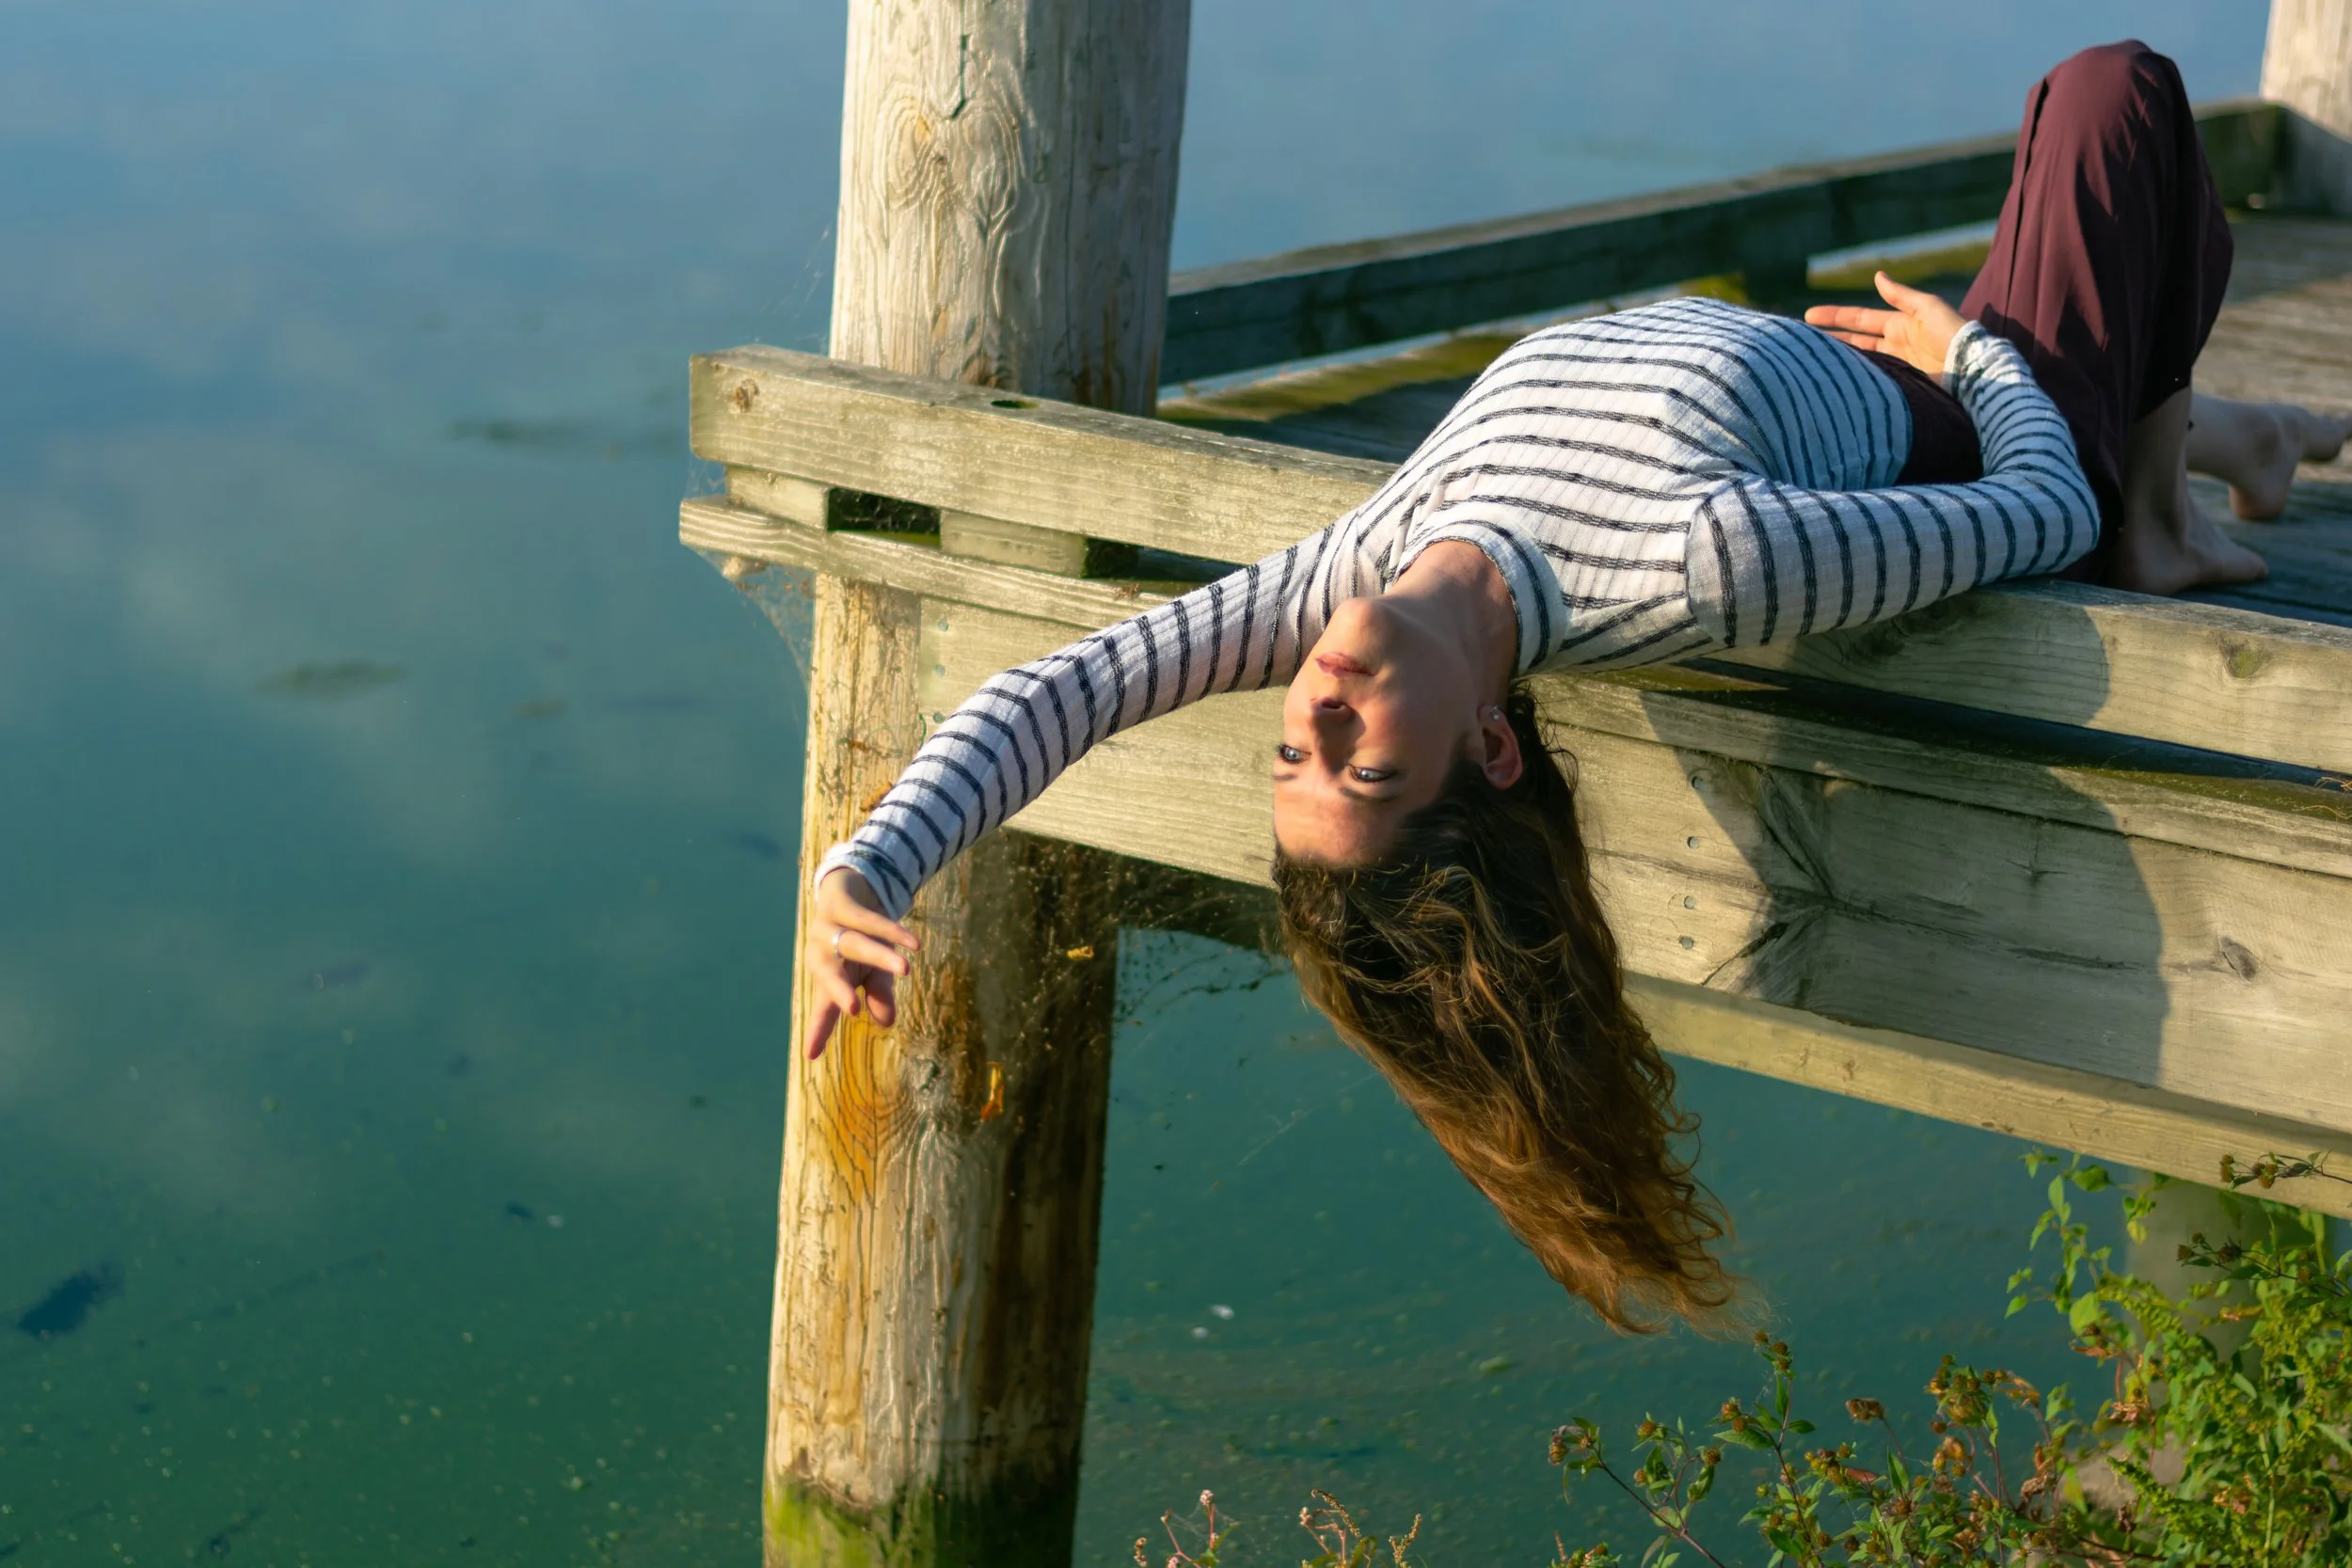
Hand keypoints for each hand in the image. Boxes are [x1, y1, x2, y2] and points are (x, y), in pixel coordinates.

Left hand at [802, 868, 918, 1059]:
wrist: (852, 890)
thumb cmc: (862, 940)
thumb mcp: (872, 971)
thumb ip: (877, 994)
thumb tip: (885, 1023)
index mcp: (825, 974)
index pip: (824, 1005)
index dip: (820, 1028)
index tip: (812, 1054)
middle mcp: (820, 951)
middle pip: (828, 973)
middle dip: (839, 990)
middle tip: (853, 1009)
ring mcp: (828, 925)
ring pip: (855, 944)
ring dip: (880, 956)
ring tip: (905, 971)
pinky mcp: (841, 903)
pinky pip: (868, 919)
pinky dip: (891, 931)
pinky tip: (913, 944)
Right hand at [1804, 272, 1965, 379]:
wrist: (1972, 368)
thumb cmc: (1952, 333)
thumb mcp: (1926, 307)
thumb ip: (1900, 295)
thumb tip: (1877, 276)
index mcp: (1900, 325)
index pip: (1860, 319)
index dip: (1835, 316)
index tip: (1809, 316)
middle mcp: (1896, 346)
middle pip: (1856, 341)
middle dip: (1831, 339)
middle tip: (1803, 341)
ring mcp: (1897, 367)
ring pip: (1861, 361)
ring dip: (1840, 359)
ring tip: (1812, 361)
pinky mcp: (1901, 386)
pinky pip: (1872, 380)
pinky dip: (1856, 378)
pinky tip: (1837, 380)